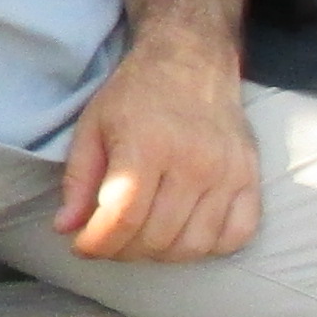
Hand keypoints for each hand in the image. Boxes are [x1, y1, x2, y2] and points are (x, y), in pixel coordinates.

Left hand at [54, 41, 260, 262]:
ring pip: (194, 246)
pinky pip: (236, 235)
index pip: (124, 216)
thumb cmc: (136, 95)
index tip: (82, 247)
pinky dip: (208, 247)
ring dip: (161, 254)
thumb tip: (65, 228)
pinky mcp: (250, 179)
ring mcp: (228, 173)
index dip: (99, 243)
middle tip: (109, 239)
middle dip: (123, 250)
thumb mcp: (92, 127)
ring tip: (141, 237)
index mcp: (149, 145)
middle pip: (157, 237)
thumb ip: (78, 180)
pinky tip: (184, 232)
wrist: (191, 62)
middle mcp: (194, 161)